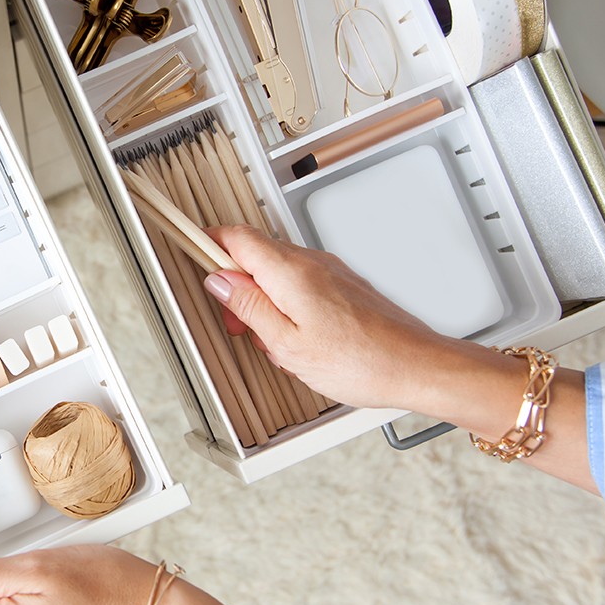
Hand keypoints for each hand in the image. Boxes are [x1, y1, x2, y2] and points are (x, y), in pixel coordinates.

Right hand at [203, 225, 454, 410]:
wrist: (415, 366)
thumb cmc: (360, 361)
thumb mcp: (287, 343)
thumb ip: (249, 307)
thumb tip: (220, 281)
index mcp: (290, 272)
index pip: (237, 237)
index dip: (208, 242)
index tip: (189, 249)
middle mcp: (311, 263)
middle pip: (255, 254)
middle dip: (235, 286)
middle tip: (236, 324)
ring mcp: (330, 272)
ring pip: (277, 272)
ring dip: (262, 300)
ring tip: (270, 340)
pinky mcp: (343, 286)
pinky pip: (300, 285)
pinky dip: (285, 306)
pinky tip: (294, 339)